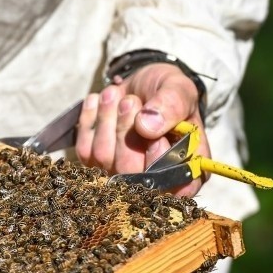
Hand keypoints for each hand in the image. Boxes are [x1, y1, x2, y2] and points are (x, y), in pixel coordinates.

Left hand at [75, 63, 209, 196]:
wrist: (140, 85)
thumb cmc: (165, 92)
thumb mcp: (178, 89)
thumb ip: (172, 105)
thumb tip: (146, 127)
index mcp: (186, 166)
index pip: (176, 187)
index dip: (161, 165)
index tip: (156, 137)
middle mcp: (154, 178)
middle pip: (132, 175)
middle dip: (126, 133)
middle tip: (128, 102)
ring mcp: (120, 174)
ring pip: (106, 159)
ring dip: (107, 121)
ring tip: (115, 95)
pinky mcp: (95, 163)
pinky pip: (85, 149)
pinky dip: (90, 120)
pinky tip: (98, 102)